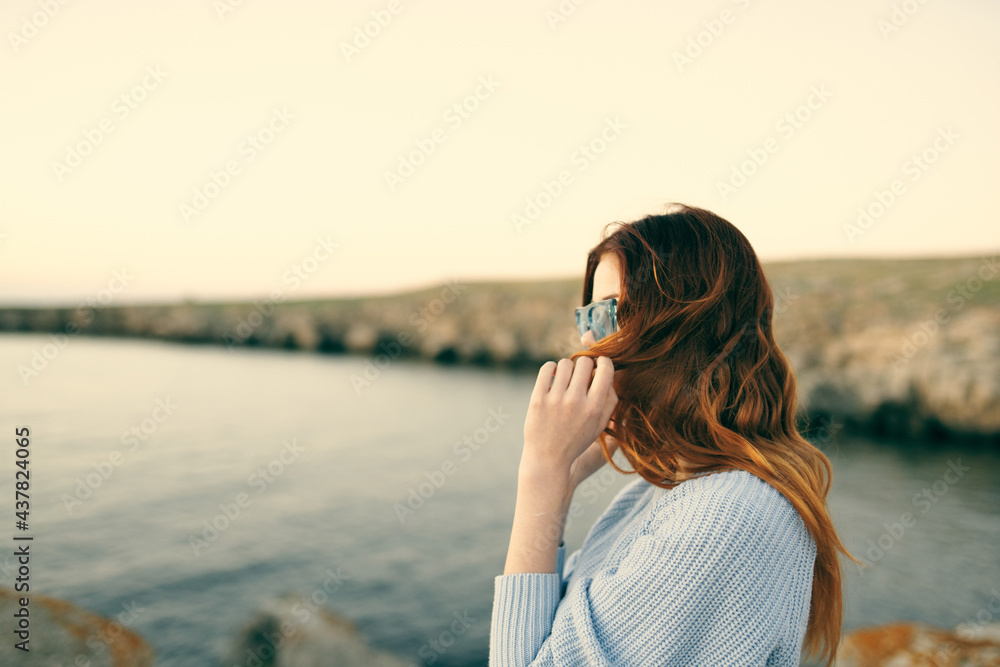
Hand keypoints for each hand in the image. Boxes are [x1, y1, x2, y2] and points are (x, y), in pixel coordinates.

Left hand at [521, 356, 617, 480]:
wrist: (548, 459)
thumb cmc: (576, 439)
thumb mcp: (600, 425)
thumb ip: (610, 399)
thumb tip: (608, 371)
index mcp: (594, 408)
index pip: (605, 369)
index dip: (604, 361)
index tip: (599, 364)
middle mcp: (576, 402)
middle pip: (585, 362)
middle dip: (585, 365)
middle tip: (579, 375)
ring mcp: (556, 400)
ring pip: (565, 363)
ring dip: (567, 367)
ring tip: (565, 379)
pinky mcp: (538, 399)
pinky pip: (547, 368)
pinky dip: (551, 368)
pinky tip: (552, 377)